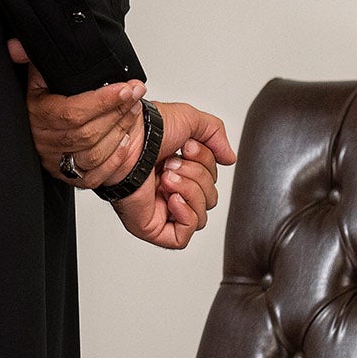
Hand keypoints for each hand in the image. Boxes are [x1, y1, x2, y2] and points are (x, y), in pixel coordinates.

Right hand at [7, 39, 144, 187]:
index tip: (125, 87)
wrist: (41, 125)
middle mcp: (45, 142)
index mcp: (37, 115)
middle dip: (117, 111)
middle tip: (136, 93)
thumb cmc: (43, 99)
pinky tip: (127, 138)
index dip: (102, 102)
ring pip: (93, 154)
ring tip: (134, 109)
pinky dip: (115, 159)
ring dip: (120, 130)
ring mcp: (57, 161)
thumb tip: (17, 46)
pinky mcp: (69, 177)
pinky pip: (95, 175)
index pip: (71, 113)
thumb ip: (31, 57)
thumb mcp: (37, 75)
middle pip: (86, 133)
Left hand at [111, 105, 234, 249]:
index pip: (211, 179)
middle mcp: (170, 190)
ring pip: (201, 217)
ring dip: (190, 192)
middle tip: (172, 163)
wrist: (126, 141)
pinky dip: (186, 215)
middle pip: (210, 198)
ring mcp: (161, 210)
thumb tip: (230, 159)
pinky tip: (173, 198)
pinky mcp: (152, 227)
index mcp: (178, 169)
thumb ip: (215, 135)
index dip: (206, 163)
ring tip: (167, 177)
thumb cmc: (148, 129)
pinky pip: (183, 237)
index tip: (186, 147)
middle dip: (197, 176)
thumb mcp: (192, 120)